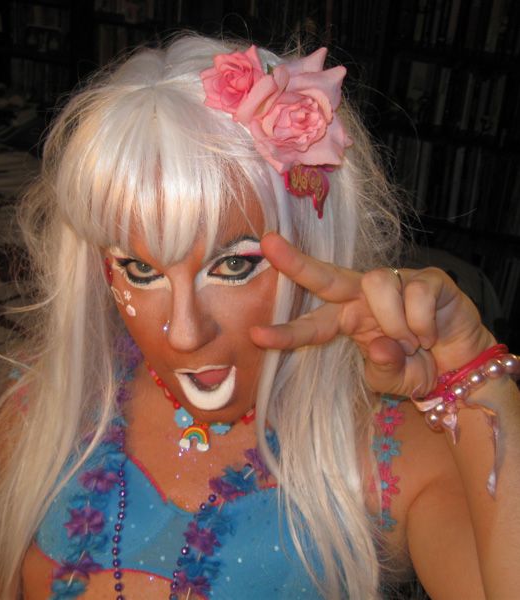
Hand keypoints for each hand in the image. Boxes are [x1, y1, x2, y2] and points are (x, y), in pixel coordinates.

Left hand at [250, 233, 494, 396]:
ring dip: (394, 322)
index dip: (286, 332)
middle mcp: (364, 297)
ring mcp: (395, 283)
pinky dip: (423, 324)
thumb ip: (382, 369)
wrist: (460, 366)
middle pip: (326, 276)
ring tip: (412, 342)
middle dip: (297, 262)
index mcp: (347, 321)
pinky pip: (416, 293)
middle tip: (268, 244)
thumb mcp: (394, 380)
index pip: (312, 325)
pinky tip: (431, 335)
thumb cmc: (417, 368)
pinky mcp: (427, 278)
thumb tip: (381, 346)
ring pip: (377, 283)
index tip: (256, 335)